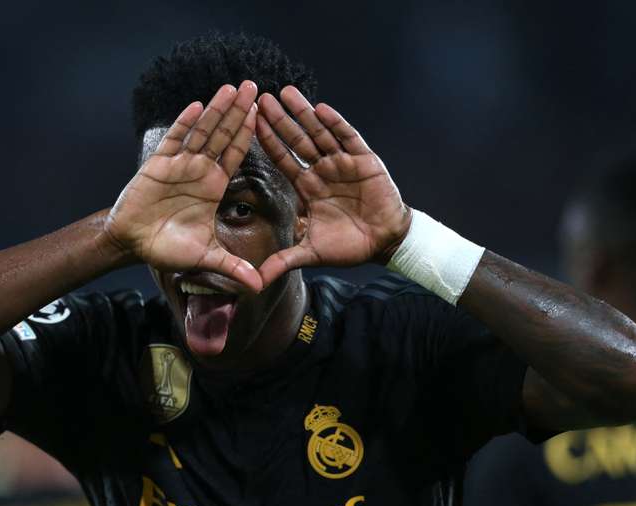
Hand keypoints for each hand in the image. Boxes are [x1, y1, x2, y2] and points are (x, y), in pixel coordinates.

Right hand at [105, 82, 262, 291]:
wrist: (133, 244)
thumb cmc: (168, 248)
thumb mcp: (206, 258)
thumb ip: (232, 267)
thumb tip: (259, 286)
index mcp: (213, 186)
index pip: (236, 154)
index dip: (249, 134)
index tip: (264, 114)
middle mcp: (199, 170)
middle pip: (222, 135)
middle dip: (238, 112)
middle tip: (254, 86)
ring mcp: (178, 164)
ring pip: (201, 132)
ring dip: (216, 110)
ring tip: (231, 87)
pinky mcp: (157, 165)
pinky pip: (173, 140)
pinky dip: (184, 124)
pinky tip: (197, 106)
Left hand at [255, 86, 410, 285]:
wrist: (384, 243)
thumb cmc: (348, 245)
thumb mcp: (311, 253)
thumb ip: (283, 261)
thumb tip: (255, 282)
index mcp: (307, 187)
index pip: (283, 160)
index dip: (268, 142)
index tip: (250, 123)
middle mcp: (322, 170)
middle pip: (297, 140)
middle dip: (280, 120)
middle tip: (262, 98)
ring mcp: (342, 162)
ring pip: (319, 133)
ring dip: (303, 113)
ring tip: (287, 92)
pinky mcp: (364, 160)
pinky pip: (348, 138)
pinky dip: (335, 123)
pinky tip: (321, 108)